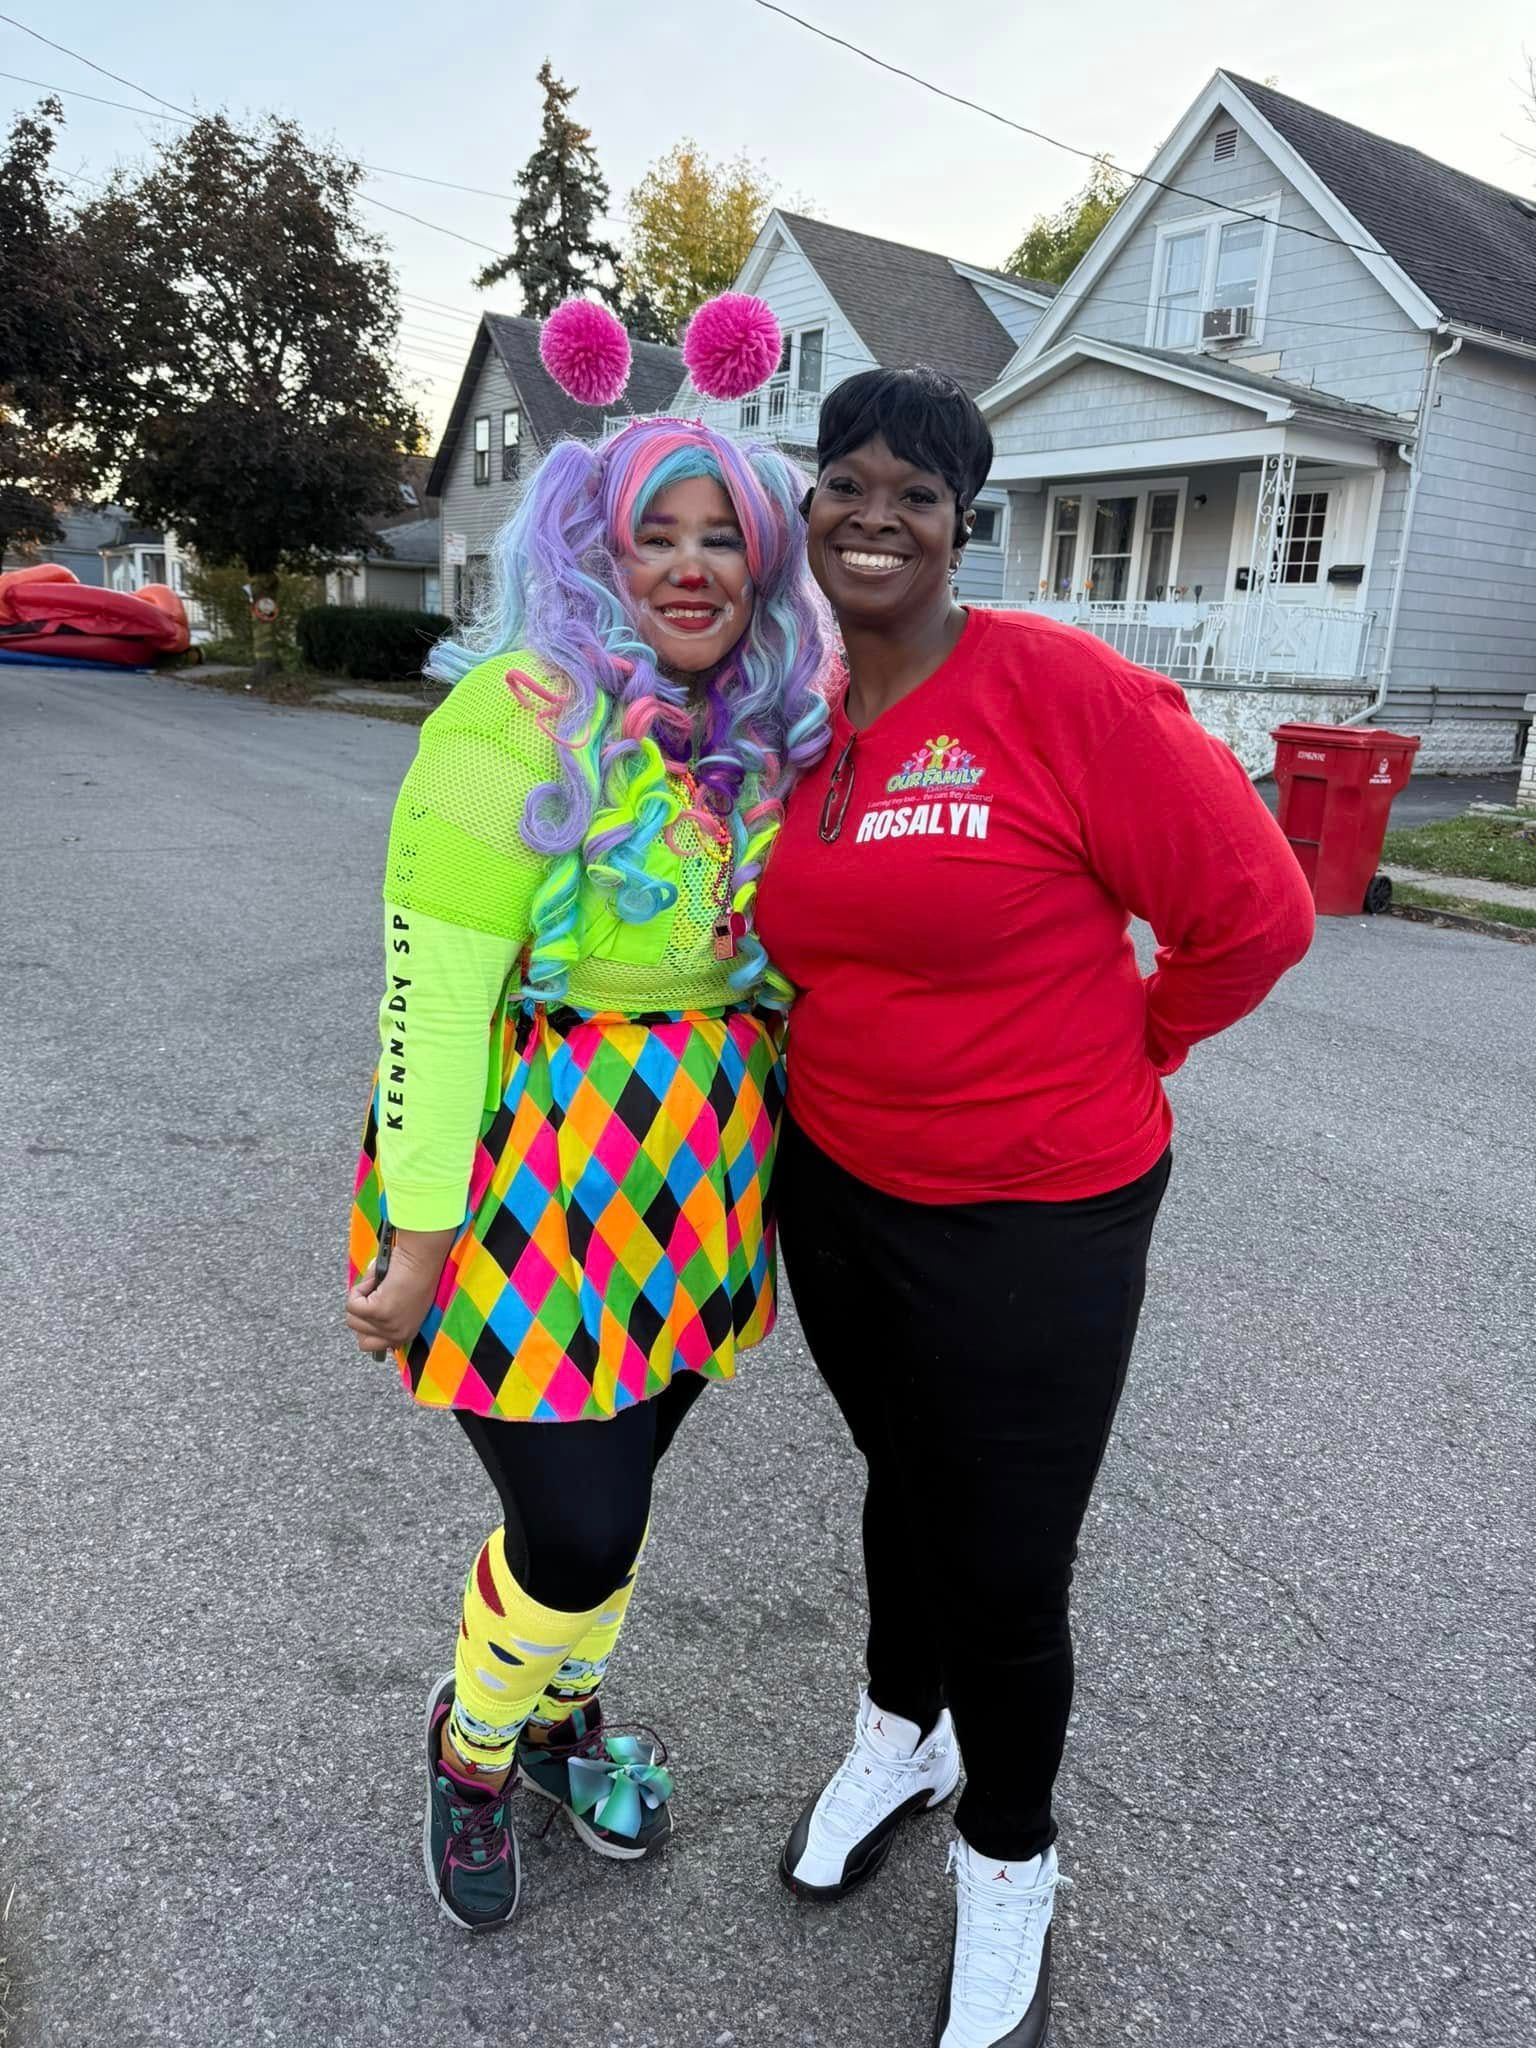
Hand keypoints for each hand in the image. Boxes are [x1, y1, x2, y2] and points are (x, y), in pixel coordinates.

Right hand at [346, 1228, 455, 1354]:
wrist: (422, 1259)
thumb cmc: (415, 1273)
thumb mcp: (402, 1303)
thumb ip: (386, 1316)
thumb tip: (361, 1315)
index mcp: (406, 1334)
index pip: (376, 1347)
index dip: (368, 1329)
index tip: (369, 1317)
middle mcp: (398, 1335)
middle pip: (360, 1338)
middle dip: (361, 1318)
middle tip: (371, 1297)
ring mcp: (388, 1325)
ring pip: (353, 1320)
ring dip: (360, 1299)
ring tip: (377, 1285)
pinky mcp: (378, 1311)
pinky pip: (352, 1305)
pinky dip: (358, 1290)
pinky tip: (374, 1281)